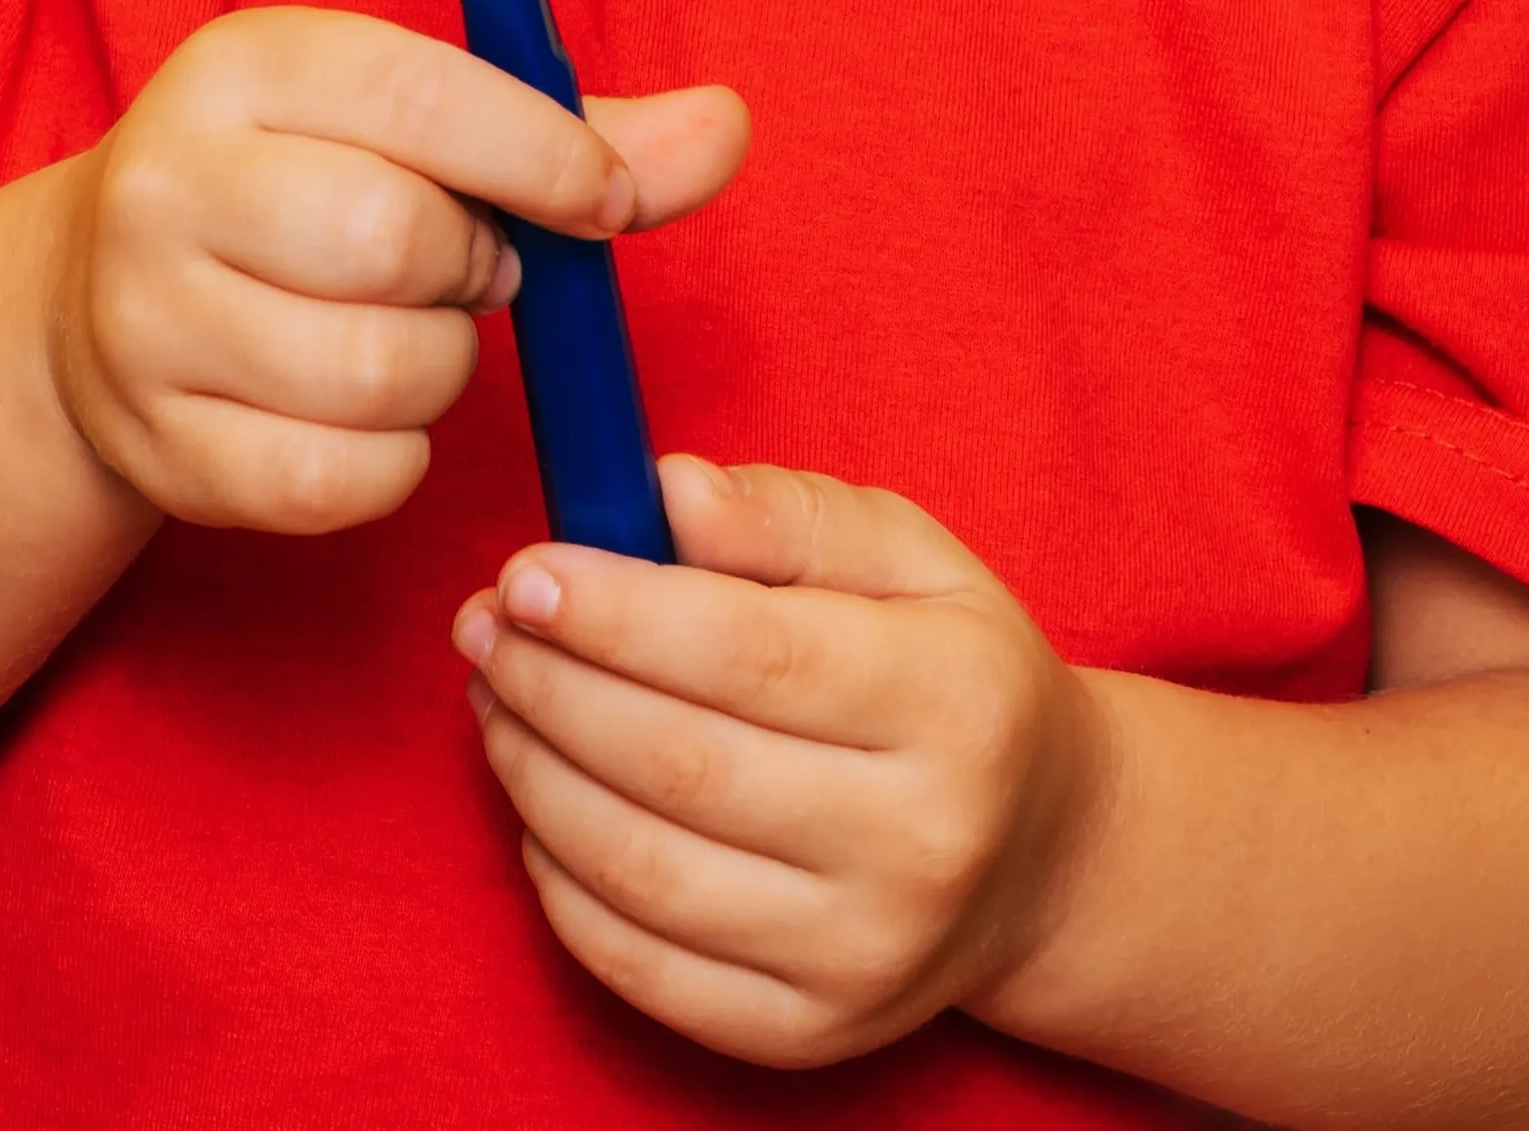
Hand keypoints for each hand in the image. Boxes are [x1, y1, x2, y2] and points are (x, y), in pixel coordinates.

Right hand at [45, 7, 745, 536]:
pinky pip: (337, 481)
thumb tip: (729, 126)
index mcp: (248, 60)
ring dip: (439, 370)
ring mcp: (148, 319)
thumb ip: (574, 131)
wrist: (92, 296)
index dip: (546, 159)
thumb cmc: (306, 185)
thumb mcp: (414, 120)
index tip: (601, 203)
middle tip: (474, 270)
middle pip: (395, 241)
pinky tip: (372, 415)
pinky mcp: (160, 444)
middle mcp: (174, 179)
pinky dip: (394, 463)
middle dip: (476, 270)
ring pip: (375, 372)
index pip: (424, 95)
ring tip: (412, 332)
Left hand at [453, 455, 1110, 1067]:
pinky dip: (560, 882)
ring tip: (497, 697)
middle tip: (488, 625)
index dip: (618, 613)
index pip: (751, 655)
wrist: (1040, 853)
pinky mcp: (807, 1038)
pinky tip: (539, 802)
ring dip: (535, 775)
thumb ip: (787, 513)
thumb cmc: (951, 673)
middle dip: (552, 686)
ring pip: (643, 870)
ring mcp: (862, 959)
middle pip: (681, 764)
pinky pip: (641, 969)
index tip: (528, 570)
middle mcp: (919, 845)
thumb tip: (667, 491)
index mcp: (953, 703)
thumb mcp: (909, 555)